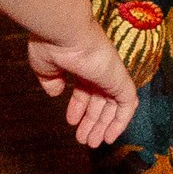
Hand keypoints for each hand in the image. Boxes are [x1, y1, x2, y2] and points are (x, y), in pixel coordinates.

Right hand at [27, 24, 137, 148]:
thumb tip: (56, 92)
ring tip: (92, 143)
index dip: (80, 108)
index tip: (71, 122)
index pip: (86, 89)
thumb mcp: (45, 67)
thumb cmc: (52, 43)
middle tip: (84, 140)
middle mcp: (99, 68)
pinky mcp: (120, 79)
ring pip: (114, 105)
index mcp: (82, 64)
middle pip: (101, 99)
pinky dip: (121, 122)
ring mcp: (111, 73)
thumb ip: (51, 80)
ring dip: (105, 126)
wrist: (64, 30)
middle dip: (93, 121)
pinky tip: (109, 137)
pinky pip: (127, 104)